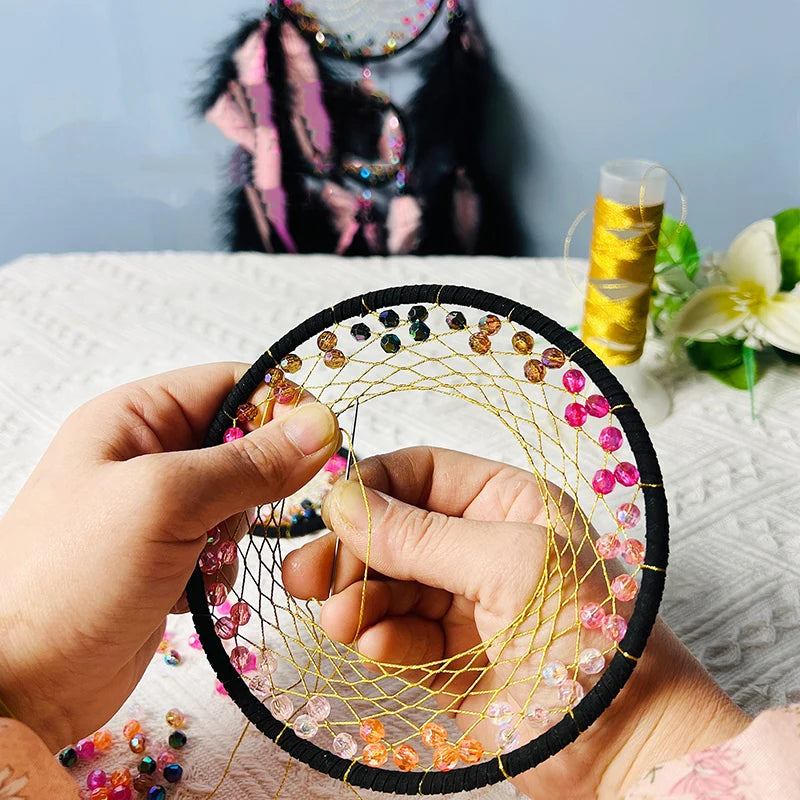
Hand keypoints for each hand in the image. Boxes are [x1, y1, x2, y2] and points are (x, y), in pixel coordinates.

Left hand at [0, 363, 339, 750]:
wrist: (23, 683)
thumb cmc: (72, 577)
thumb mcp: (165, 501)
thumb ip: (248, 462)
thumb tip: (319, 425)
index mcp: (134, 418)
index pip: (230, 385)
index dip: (280, 405)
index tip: (321, 440)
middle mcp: (146, 455)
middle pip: (241, 443)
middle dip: (259, 480)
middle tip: (250, 513)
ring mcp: (157, 510)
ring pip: (240, 498)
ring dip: (240, 530)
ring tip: (208, 559)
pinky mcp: (168, 557)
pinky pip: (225, 544)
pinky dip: (225, 565)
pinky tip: (197, 590)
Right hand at [283, 447, 748, 799]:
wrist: (623, 747)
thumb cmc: (589, 639)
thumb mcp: (507, 565)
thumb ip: (419, 536)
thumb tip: (344, 502)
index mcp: (509, 503)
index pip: (422, 474)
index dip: (372, 488)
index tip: (330, 511)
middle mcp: (483, 545)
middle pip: (394, 530)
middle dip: (351, 551)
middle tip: (308, 575)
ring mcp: (465, 602)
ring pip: (388, 585)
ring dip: (358, 601)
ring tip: (341, 620)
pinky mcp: (448, 658)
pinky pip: (396, 636)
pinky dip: (379, 640)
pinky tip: (375, 650)